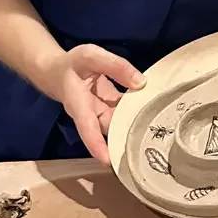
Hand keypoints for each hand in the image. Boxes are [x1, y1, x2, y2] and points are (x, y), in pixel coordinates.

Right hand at [41, 45, 145, 164]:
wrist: (58, 71)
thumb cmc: (71, 64)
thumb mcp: (91, 56)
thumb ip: (115, 66)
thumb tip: (141, 83)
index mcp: (79, 106)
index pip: (88, 130)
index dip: (98, 147)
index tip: (109, 161)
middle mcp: (91, 116)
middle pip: (110, 132)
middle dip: (127, 140)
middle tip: (150, 146)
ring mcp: (101, 115)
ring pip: (120, 125)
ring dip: (136, 127)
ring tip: (159, 132)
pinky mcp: (110, 111)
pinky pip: (124, 116)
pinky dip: (138, 114)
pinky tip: (156, 112)